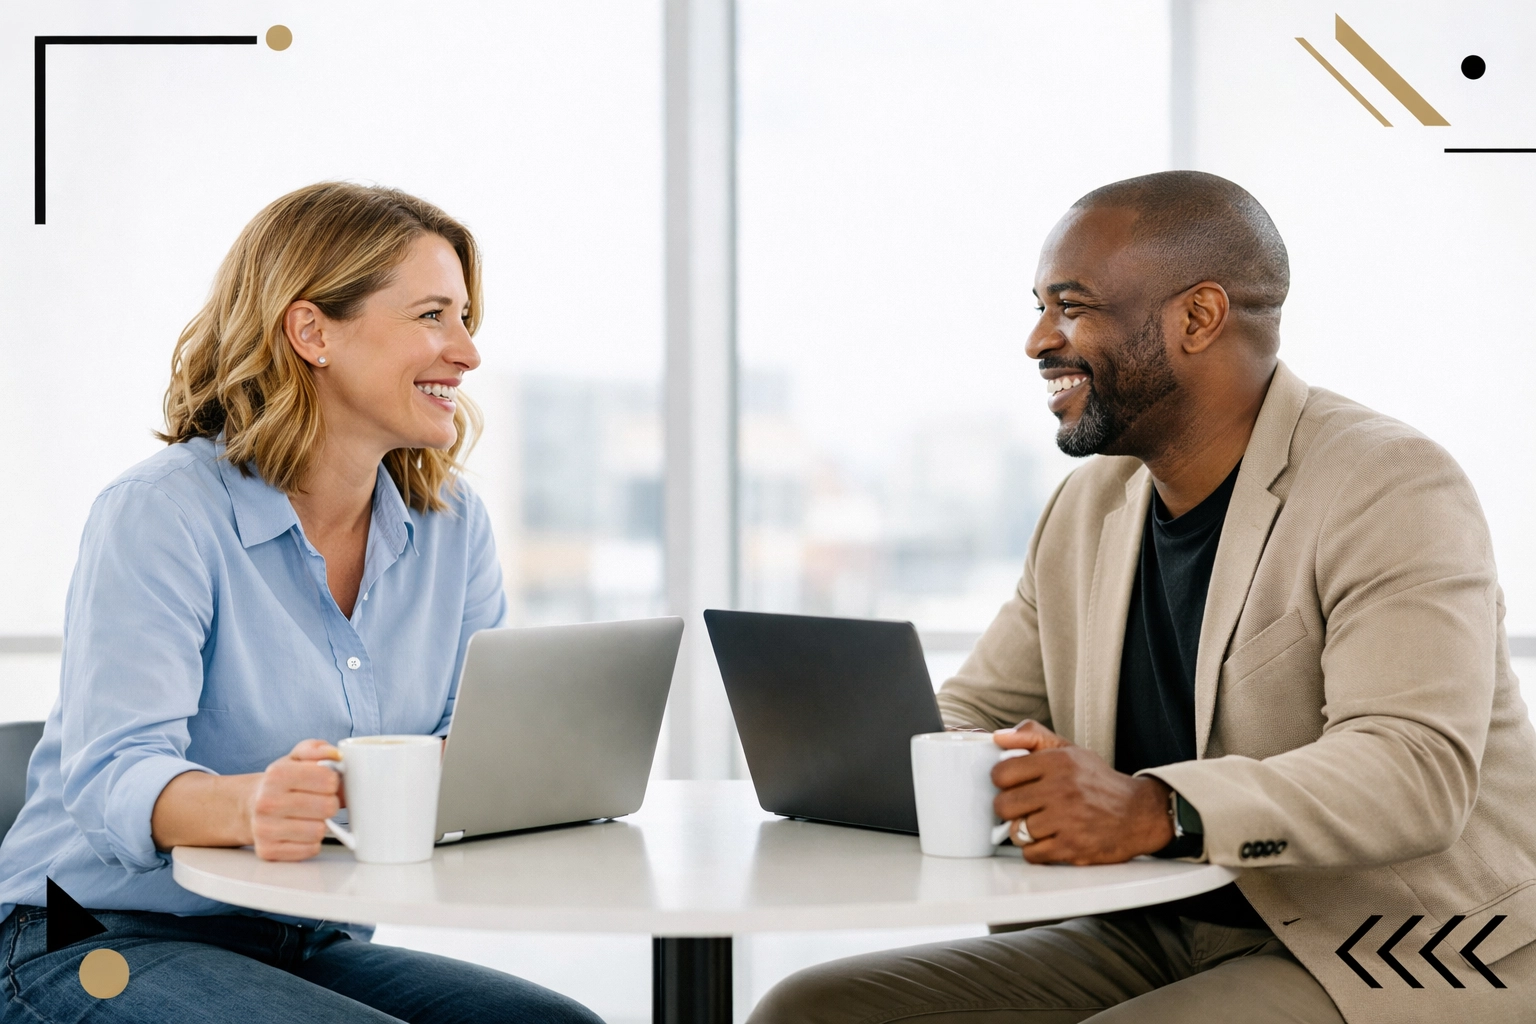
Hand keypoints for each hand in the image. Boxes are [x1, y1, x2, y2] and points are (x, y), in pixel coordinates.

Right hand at [245, 739, 342, 861]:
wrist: (249, 807)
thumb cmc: (280, 783)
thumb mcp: (295, 758)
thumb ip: (316, 749)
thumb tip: (336, 754)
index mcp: (277, 775)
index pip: (328, 779)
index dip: (333, 781)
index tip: (326, 782)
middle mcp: (267, 802)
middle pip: (327, 807)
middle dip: (330, 803)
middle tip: (320, 801)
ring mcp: (265, 829)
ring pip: (319, 831)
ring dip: (321, 824)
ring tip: (310, 817)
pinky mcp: (268, 851)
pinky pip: (310, 850)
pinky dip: (312, 842)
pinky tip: (301, 832)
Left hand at [990, 720, 1172, 864]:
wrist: (1139, 813)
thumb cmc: (1098, 782)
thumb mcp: (1069, 750)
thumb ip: (1033, 737)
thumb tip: (999, 736)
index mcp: (1058, 762)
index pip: (1002, 773)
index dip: (1002, 780)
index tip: (1011, 784)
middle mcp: (1062, 790)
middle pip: (1004, 805)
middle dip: (1008, 808)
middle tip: (1021, 806)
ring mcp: (1067, 821)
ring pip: (1016, 832)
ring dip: (1023, 831)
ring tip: (1037, 824)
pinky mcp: (1072, 848)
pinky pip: (1031, 854)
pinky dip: (1035, 850)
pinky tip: (1048, 839)